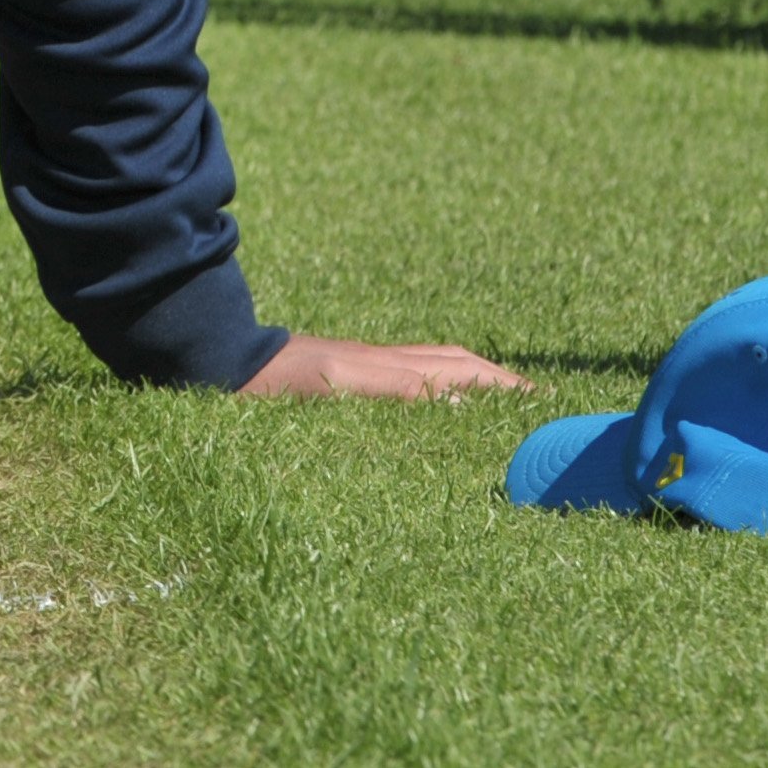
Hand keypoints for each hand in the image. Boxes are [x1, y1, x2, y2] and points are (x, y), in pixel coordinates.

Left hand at [237, 332, 528, 399]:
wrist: (221, 361)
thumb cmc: (278, 378)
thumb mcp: (341, 382)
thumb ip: (400, 387)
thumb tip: (462, 398)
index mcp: (392, 365)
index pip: (464, 372)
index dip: (504, 386)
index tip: (545, 402)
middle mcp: (384, 363)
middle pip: (455, 364)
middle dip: (498, 381)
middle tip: (535, 403)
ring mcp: (364, 369)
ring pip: (431, 370)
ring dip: (470, 383)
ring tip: (498, 403)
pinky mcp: (343, 380)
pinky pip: (405, 381)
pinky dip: (433, 390)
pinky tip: (431, 406)